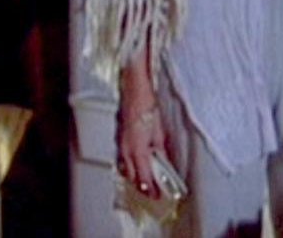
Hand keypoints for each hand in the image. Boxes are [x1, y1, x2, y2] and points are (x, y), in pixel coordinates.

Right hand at [116, 63, 164, 198]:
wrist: (133, 87)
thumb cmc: (145, 103)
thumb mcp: (159, 131)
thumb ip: (160, 150)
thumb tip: (164, 161)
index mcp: (137, 148)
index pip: (144, 177)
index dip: (152, 189)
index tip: (158, 194)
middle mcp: (125, 148)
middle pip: (132, 176)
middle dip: (142, 186)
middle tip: (153, 191)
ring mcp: (119, 142)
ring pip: (124, 168)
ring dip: (134, 176)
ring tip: (144, 180)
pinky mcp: (118, 136)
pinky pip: (121, 157)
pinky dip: (128, 164)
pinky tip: (135, 163)